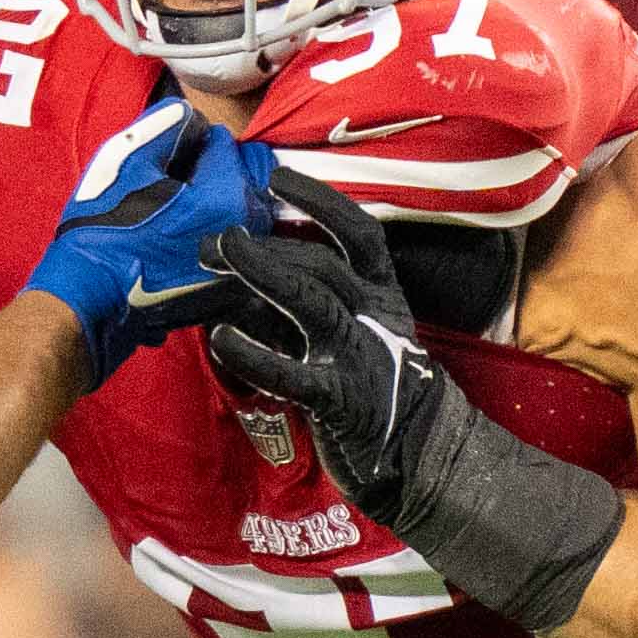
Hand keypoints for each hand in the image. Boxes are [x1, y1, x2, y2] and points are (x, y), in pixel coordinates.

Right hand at [17, 106, 276, 384]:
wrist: (92, 301)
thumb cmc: (103, 231)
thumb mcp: (125, 161)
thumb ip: (168, 124)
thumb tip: (193, 116)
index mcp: (228, 196)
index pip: (225, 142)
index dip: (193, 141)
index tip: (168, 159)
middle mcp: (250, 233)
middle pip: (247, 176)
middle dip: (217, 170)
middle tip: (176, 181)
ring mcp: (245, 267)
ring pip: (248, 212)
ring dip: (223, 201)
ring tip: (181, 209)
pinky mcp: (233, 291)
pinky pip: (240, 246)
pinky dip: (221, 234)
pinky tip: (183, 241)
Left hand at [205, 175, 627, 629]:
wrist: (425, 461)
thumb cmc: (380, 395)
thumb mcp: (357, 337)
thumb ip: (307, 307)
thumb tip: (241, 278)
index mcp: (383, 296)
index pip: (357, 233)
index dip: (319, 200)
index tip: (276, 175)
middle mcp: (374, 316)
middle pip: (320, 261)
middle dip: (266, 241)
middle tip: (213, 235)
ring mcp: (359, 356)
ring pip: (311, 299)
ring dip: (263, 270)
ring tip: (216, 252)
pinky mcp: (340, 400)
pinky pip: (293, 371)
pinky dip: (255, 354)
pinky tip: (219, 339)